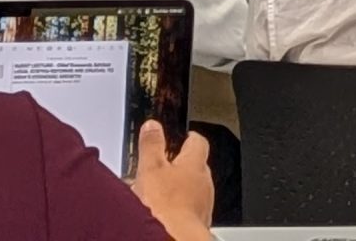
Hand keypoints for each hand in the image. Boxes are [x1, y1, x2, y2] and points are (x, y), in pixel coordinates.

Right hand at [129, 122, 214, 240]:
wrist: (173, 238)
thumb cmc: (166, 207)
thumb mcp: (151, 169)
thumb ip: (152, 145)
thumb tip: (153, 126)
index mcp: (195, 163)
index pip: (198, 141)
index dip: (188, 137)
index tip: (180, 136)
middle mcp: (205, 182)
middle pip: (195, 165)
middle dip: (178, 164)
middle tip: (160, 165)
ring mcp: (203, 202)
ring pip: (191, 188)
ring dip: (177, 187)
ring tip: (156, 192)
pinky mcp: (197, 220)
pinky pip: (188, 207)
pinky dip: (177, 206)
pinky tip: (161, 211)